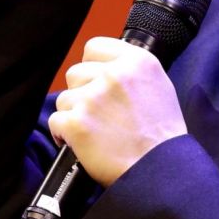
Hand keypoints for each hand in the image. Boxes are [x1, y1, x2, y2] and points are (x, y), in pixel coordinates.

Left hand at [48, 37, 188, 185]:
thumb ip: (132, 69)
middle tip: (99, 114)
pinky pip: (56, 121)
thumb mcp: (159, 86)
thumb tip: (106, 65)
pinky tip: (80, 143)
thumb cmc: (162, 136)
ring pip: (64, 98)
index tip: (96, 82)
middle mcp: (114, 75)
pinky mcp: (77, 124)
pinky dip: (64, 134)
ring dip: (74, 114)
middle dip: (82, 93)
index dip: (92, 67)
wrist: (160, 171)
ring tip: (95, 132)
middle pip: (76, 73)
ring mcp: (93, 98)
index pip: (94, 47)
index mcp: (137, 61)